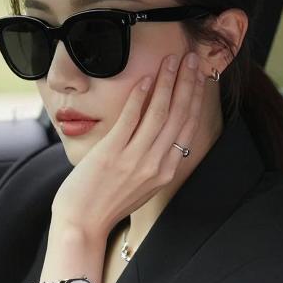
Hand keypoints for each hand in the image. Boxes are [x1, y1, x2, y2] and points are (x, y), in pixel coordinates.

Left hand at [51, 51, 206, 237]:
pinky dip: (139, 97)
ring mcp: (135, 159)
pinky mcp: (112, 154)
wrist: (82, 224)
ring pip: (159, 112)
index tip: (200, 76)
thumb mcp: (141, 186)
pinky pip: (131, 119)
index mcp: (166, 171)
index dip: (196, 98)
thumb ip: (154, 162)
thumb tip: (160, 136)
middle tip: (192, 58)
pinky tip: (144, 79)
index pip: (188, 127)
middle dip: (188, 83)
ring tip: (172, 60)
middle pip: (179, 115)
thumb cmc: (107, 204)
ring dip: (168, 82)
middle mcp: (156, 164)